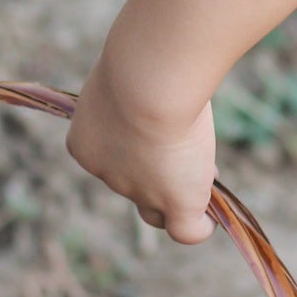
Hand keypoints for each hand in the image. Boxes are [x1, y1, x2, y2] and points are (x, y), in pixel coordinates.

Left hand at [67, 53, 216, 245]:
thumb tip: (165, 105)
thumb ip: (140, 96)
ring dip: (180, 196)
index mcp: (86, 145)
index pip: (114, 159)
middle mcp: (109, 175)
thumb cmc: (138, 66)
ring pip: (159, 210)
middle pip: (136, 186)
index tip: (161, 129)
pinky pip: (186, 231)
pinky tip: (210, 218)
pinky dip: (199, 227)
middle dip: (162, 174)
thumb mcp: (130, 78)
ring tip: (204, 176)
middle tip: (188, 153)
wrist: (148, 80)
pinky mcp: (174, 203)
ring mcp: (142, 193)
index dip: (140, 149)